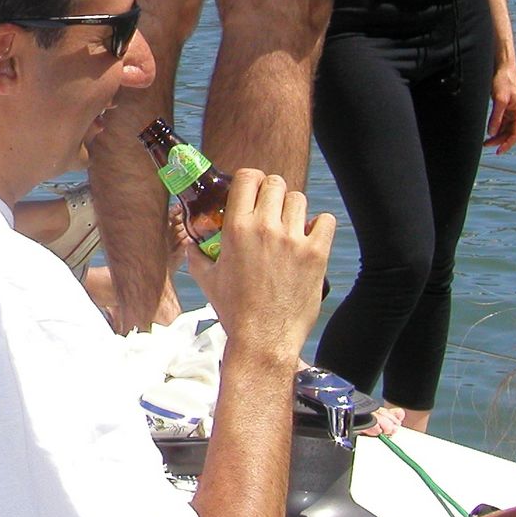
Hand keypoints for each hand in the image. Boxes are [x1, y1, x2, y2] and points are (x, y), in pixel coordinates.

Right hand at [187, 169, 332, 361]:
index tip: (253, 189)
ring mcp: (293, 240)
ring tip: (290, 224)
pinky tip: (310, 236)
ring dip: (294, 208)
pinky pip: (325, 221)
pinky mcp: (316, 254)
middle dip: (273, 191)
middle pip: (276, 183)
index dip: (251, 179)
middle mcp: (265, 227)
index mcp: (236, 228)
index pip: (247, 178)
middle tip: (272, 206)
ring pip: (299, 199)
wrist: (263, 338)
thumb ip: (196, 257)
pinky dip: (319, 225)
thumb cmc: (234, 310)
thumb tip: (190, 246)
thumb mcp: (207, 280)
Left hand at [485, 63, 515, 153]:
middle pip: (510, 132)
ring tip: (484, 141)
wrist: (503, 67)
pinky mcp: (507, 106)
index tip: (498, 152)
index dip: (507, 144)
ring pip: (506, 127)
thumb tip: (491, 133)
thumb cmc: (503, 81)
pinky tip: (487, 130)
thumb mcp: (499, 99)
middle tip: (484, 146)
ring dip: (497, 135)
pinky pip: (503, 121)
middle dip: (499, 141)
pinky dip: (496, 127)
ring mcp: (514, 109)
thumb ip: (496, 117)